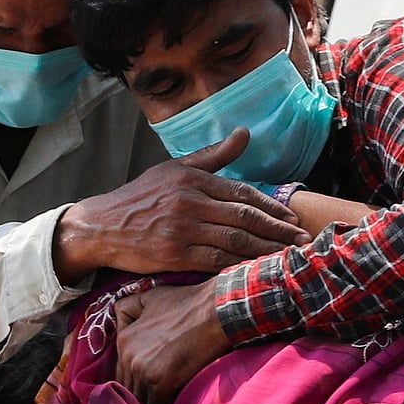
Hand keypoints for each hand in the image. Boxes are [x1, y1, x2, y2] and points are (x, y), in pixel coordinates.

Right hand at [54, 128, 310, 283]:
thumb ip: (213, 155)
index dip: (272, 207)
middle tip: (301, 240)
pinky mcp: (174, 255)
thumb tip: (245, 133)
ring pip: (235, 241)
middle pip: (245, 218)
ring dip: (266, 250)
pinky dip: (240, 266)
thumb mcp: (174, 168)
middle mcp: (189, 201)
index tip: (292, 219)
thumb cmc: (141, 196)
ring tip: (289, 256)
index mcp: (192, 178)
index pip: (243, 193)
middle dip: (278, 230)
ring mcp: (182, 229)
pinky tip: (257, 270)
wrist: (101, 227)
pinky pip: (216, 261)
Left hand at [114, 280, 230, 403]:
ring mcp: (143, 371)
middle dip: (139, 398)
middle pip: (127, 390)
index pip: (120, 374)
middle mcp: (128, 357)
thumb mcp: (150, 297)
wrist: (216, 311)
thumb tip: (118, 325)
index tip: (146, 391)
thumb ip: (127, 308)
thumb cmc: (189, 302)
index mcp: (124, 340)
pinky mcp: (161, 383)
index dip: (134, 384)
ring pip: (138, 402)